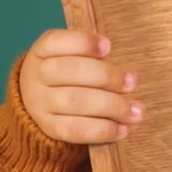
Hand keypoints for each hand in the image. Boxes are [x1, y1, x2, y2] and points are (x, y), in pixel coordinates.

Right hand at [17, 28, 141, 144]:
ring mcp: (39, 103)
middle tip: (132, 82)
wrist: (38, 102)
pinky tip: (122, 129)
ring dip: (111, 106)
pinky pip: (75, 130)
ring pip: (75, 102)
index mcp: (42, 51)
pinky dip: (102, 130)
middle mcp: (36, 76)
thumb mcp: (71, 56)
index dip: (82, 42)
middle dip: (106, 76)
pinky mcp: (49, 128)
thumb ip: (93, 57)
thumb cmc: (68, 73)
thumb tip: (126, 74)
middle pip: (69, 71)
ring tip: (134, 110)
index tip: (108, 47)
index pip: (54, 41)